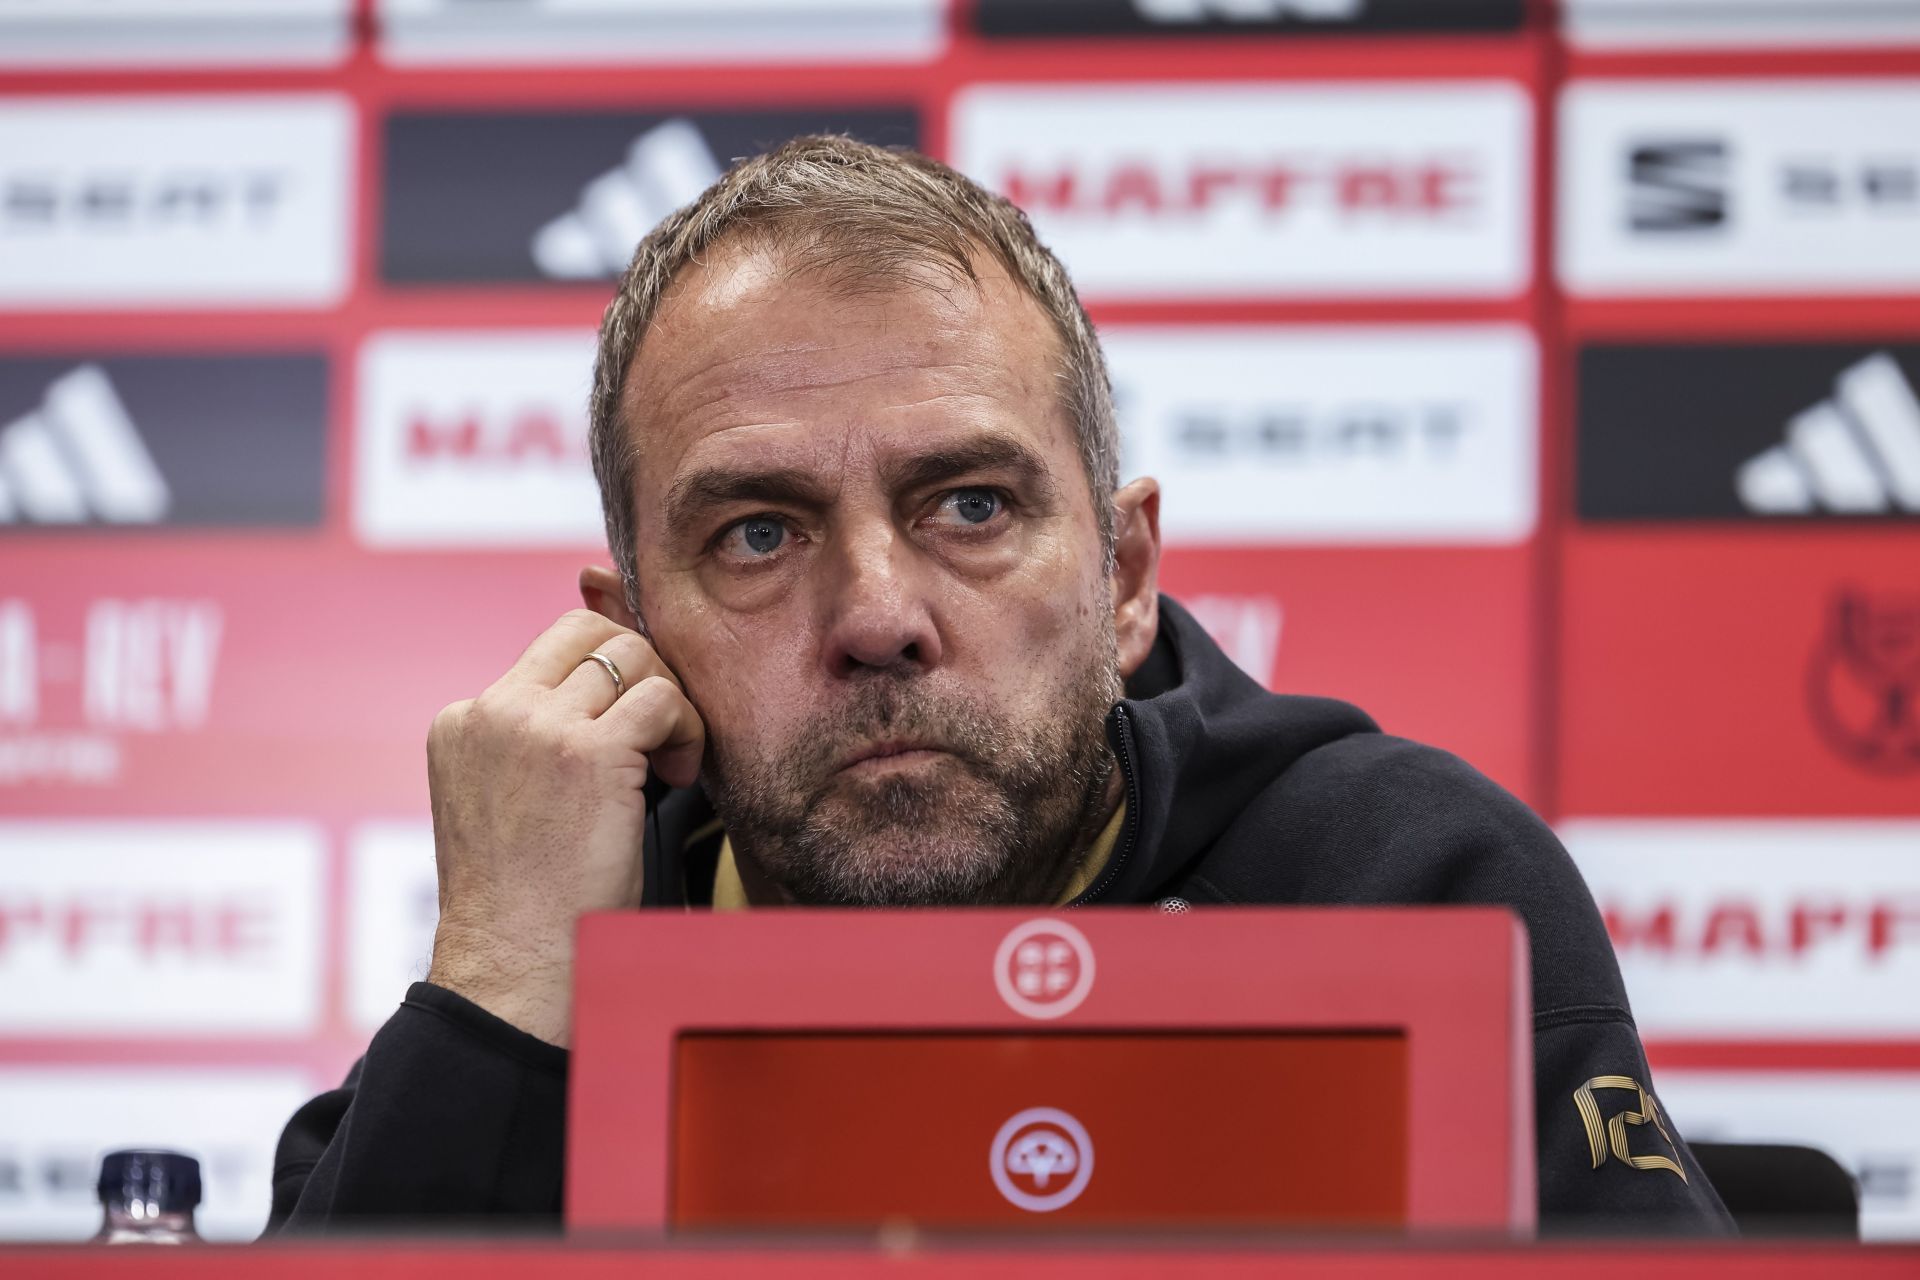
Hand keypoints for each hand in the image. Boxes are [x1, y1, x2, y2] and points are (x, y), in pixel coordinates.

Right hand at [424, 609, 703, 1045]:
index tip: (629, 731)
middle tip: (657, 731)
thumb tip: (613, 690)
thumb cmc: (527, 904)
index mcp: (462, 721)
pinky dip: (685, 728)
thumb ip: (536, 743)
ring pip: (632, 655)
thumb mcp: (509, 802)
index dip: (605, 680)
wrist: (515, 967)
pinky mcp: (587, 753)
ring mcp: (536, 727)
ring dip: (667, 701)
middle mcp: (492, 712)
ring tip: (668, 762)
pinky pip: (662, 698)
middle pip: (589, 631)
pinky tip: (679, 773)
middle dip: (640, 668)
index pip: (550, 651)